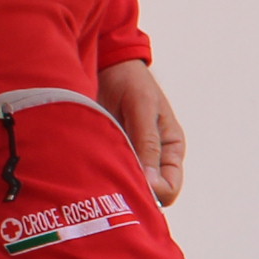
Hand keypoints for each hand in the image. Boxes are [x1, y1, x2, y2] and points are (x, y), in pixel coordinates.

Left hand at [98, 59, 186, 206]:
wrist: (107, 65)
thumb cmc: (131, 82)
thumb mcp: (142, 108)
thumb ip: (147, 143)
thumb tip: (152, 183)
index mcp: (171, 149)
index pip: (170, 187)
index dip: (155, 193)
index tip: (134, 184)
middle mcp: (154, 157)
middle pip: (149, 193)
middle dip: (133, 193)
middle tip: (110, 190)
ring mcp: (131, 156)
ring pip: (127, 185)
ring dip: (114, 185)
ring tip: (96, 180)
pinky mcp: (109, 152)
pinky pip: (108, 173)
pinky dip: (100, 176)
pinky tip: (87, 172)